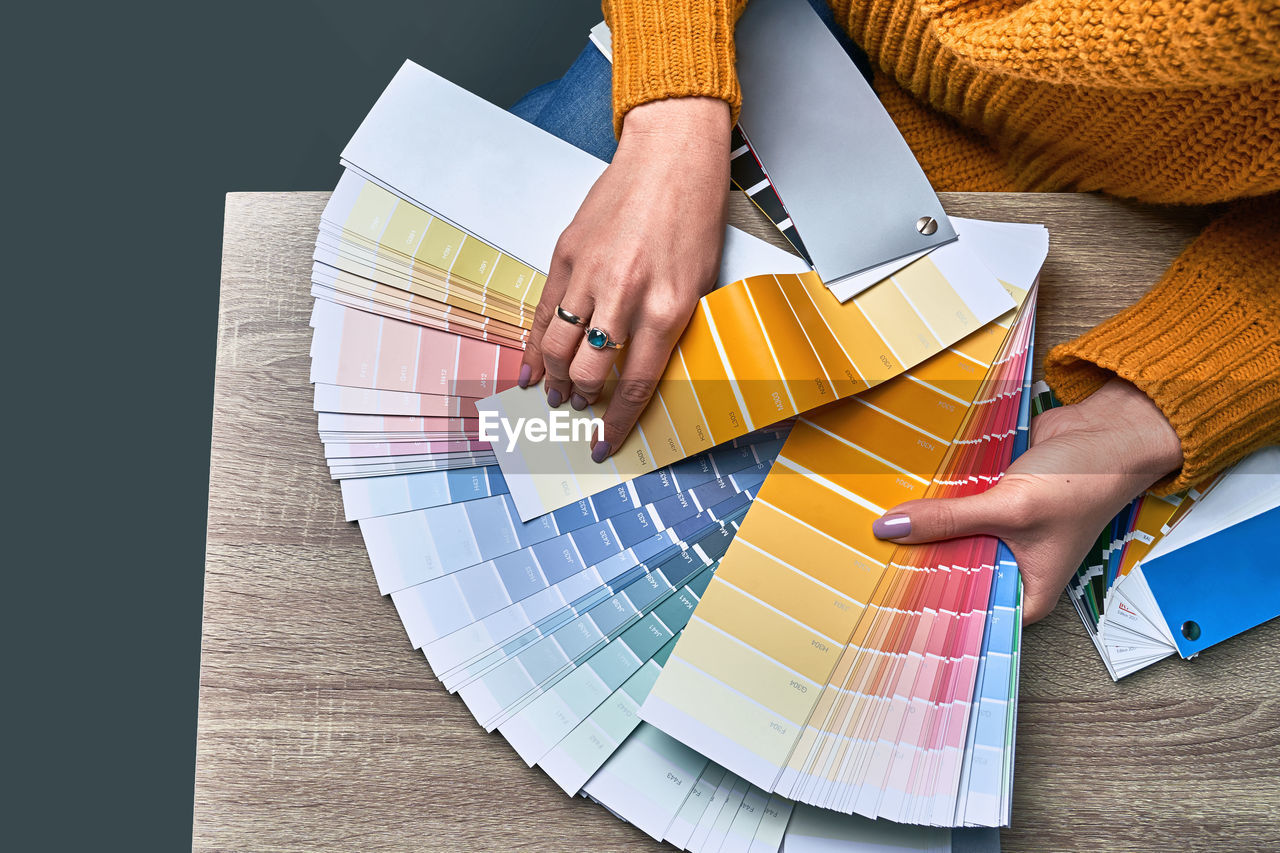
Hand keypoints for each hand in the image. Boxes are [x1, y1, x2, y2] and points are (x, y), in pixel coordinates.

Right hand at [519, 97, 730, 461]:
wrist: (670, 156)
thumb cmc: (693, 216)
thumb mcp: (700, 282)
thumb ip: (670, 328)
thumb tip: (642, 370)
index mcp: (667, 310)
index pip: (633, 386)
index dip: (615, 423)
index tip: (604, 443)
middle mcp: (624, 297)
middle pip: (588, 372)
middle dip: (583, 399)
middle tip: (582, 407)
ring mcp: (589, 275)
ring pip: (557, 347)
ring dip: (555, 378)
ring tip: (557, 393)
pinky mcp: (566, 254)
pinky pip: (543, 312)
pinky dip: (533, 346)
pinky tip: (531, 367)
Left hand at [870, 378, 1183, 623]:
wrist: (1108, 431)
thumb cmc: (1084, 482)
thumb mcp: (1011, 507)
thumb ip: (950, 518)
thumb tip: (892, 528)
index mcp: (1028, 594)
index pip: (968, 613)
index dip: (928, 606)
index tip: (883, 600)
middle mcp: (1015, 570)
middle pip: (953, 574)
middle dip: (919, 562)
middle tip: (867, 561)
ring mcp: (1004, 537)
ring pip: (952, 540)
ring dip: (925, 530)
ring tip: (875, 531)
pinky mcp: (995, 506)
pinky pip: (958, 511)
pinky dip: (938, 504)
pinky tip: (902, 502)